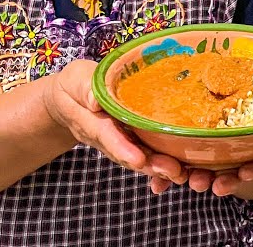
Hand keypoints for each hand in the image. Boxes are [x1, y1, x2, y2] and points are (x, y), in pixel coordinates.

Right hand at [41, 59, 186, 193]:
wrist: (68, 101)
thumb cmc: (74, 86)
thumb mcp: (75, 80)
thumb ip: (85, 88)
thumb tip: (94, 99)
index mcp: (91, 121)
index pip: (107, 136)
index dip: (123, 148)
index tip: (138, 160)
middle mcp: (107, 138)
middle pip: (129, 154)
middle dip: (150, 164)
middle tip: (173, 170)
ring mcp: (119, 142)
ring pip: (140, 158)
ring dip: (160, 167)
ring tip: (182, 173)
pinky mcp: (131, 141)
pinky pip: (146, 154)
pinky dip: (162, 163)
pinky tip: (184, 167)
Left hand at [157, 115, 252, 195]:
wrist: (230, 111)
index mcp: (252, 151)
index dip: (252, 170)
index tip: (248, 172)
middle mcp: (230, 160)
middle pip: (227, 174)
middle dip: (221, 181)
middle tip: (213, 184)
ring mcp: (207, 160)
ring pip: (201, 174)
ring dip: (195, 180)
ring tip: (188, 180)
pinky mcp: (184, 158)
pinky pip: (172, 173)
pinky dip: (162, 182)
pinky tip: (155, 187)